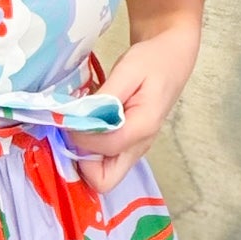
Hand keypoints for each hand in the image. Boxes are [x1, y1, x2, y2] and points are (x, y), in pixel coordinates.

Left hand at [67, 21, 201, 191]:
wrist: (171, 59)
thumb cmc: (152, 61)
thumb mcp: (128, 70)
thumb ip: (105, 97)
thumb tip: (79, 118)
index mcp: (143, 127)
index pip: (103, 148)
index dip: (80, 135)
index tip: (69, 115)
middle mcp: (139, 147)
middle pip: (103, 180)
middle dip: (80, 161)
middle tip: (72, 130)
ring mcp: (134, 150)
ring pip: (101, 175)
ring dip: (83, 156)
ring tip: (77, 125)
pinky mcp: (127, 146)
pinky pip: (103, 162)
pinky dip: (88, 150)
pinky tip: (85, 124)